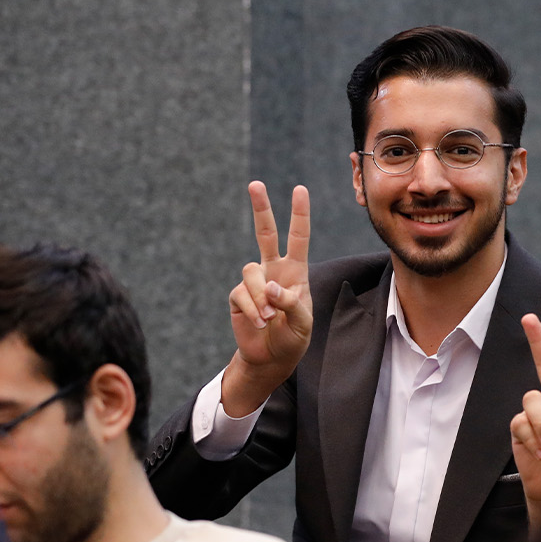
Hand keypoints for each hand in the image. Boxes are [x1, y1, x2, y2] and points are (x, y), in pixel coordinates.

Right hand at [222, 182, 312, 416]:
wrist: (271, 357)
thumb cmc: (293, 337)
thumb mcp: (303, 322)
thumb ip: (290, 303)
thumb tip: (270, 287)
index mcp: (295, 272)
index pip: (298, 237)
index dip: (299, 214)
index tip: (299, 189)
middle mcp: (273, 270)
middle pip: (265, 233)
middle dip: (261, 208)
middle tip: (256, 184)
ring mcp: (254, 282)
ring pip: (251, 270)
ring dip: (261, 295)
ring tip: (269, 317)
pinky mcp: (237, 296)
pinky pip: (241, 293)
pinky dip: (252, 309)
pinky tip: (259, 322)